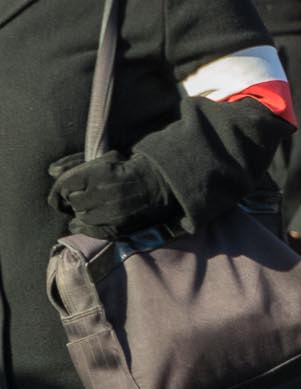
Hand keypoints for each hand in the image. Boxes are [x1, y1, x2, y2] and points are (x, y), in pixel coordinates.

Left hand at [47, 152, 176, 238]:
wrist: (161, 184)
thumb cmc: (128, 168)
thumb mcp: (106, 158)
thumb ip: (77, 162)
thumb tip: (52, 171)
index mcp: (100, 172)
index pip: (64, 184)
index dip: (64, 187)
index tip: (69, 188)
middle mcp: (104, 192)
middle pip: (72, 202)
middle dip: (77, 199)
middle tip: (89, 195)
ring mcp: (111, 212)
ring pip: (81, 218)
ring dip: (85, 212)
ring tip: (97, 205)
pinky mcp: (118, 227)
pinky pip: (91, 231)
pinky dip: (88, 226)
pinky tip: (94, 219)